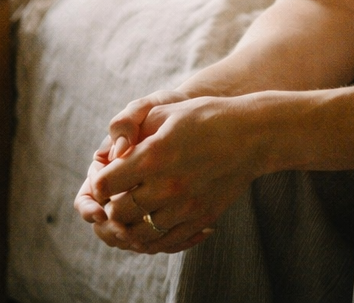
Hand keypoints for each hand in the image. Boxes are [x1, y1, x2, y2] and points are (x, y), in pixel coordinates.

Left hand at [83, 93, 273, 253]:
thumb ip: (132, 131)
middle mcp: (168, 186)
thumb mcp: (166, 111)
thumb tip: (110, 156)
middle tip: (118, 195)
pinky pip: (166, 241)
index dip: (99, 182)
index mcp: (154, 155)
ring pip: (140, 233)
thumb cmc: (206, 117)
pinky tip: (153, 223)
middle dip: (111, 205)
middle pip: (119, 213)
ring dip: (130, 224)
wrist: (253, 135)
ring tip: (134, 211)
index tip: (106, 177)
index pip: (105, 185)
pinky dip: (153, 237)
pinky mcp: (201, 218)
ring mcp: (186, 206)